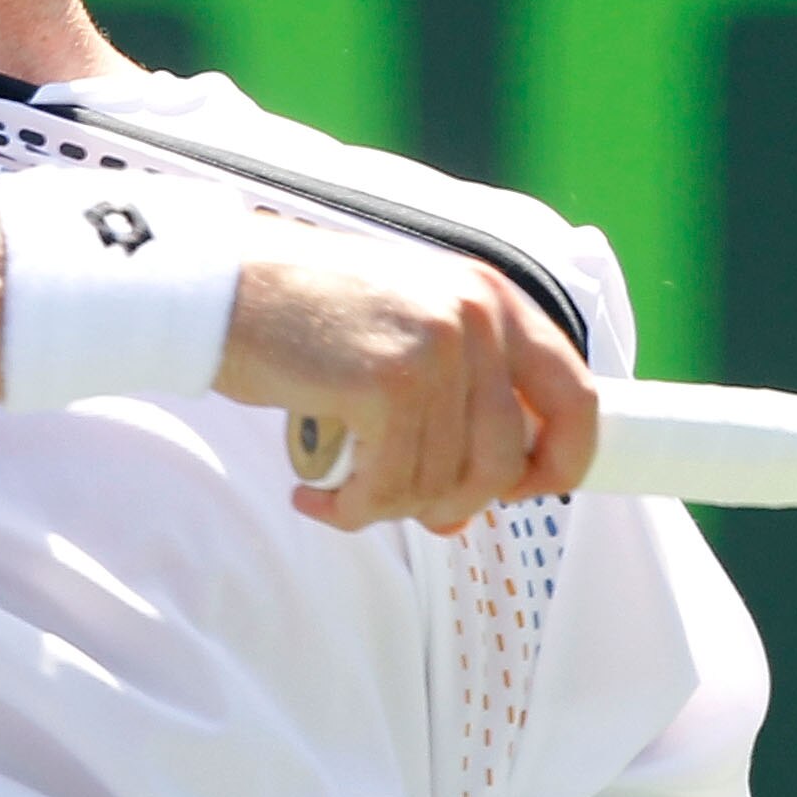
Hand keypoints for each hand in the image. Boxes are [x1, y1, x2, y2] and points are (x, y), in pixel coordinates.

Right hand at [217, 222, 598, 532]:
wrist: (219, 286)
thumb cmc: (302, 310)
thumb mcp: (405, 326)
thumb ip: (455, 398)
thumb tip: (473, 504)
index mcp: (493, 299)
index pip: (578, 397)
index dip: (562, 461)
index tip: (523, 492)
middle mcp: (477, 317)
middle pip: (506, 461)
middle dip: (455, 502)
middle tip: (404, 505)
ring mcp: (436, 349)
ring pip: (443, 483)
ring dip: (387, 505)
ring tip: (343, 488)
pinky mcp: (388, 385)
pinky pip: (389, 489)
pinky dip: (351, 509)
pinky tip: (316, 495)